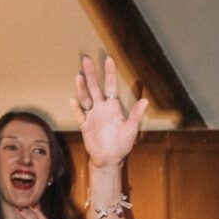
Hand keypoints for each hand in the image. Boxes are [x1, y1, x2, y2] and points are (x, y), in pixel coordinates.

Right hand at [72, 54, 148, 168]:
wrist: (109, 159)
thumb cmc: (122, 144)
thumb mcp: (131, 129)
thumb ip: (135, 114)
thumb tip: (145, 100)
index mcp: (113, 108)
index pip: (111, 86)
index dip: (110, 73)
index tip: (109, 59)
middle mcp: (101, 108)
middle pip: (95, 87)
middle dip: (91, 73)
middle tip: (86, 58)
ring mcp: (92, 115)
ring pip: (85, 97)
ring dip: (82, 87)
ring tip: (79, 76)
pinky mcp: (85, 125)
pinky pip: (79, 114)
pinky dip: (76, 108)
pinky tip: (72, 100)